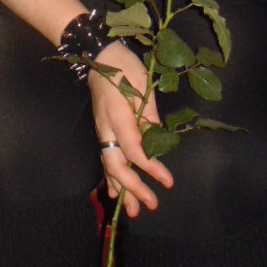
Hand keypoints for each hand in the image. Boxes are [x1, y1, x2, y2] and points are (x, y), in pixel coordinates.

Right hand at [89, 41, 173, 217]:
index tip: (167, 182)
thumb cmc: (124, 66)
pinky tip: (114, 192)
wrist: (99, 55)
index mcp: (117, 115)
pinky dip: (110, 176)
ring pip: (108, 164)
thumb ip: (149, 114)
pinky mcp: (102, 129)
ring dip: (121, 188)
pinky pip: (105, 157)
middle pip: (116, 163)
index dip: (150, 168)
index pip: (134, 149)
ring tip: (133, 211)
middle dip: (133, 187)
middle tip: (151, 205)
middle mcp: (106, 126)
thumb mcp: (142, 85)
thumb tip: (157, 140)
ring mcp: (102, 129)